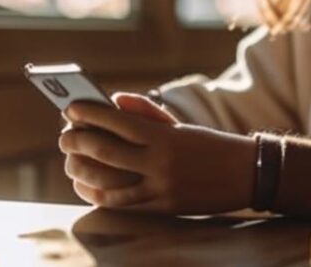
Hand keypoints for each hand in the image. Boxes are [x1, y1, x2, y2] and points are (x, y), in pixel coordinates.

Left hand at [59, 93, 256, 215]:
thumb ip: (144, 112)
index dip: (89, 115)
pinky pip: (122, 204)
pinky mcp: (162, 209)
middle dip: (77, 142)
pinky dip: (99, 194)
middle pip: (105, 151)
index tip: (70, 109)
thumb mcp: (178, 125)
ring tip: (70, 161)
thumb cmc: (207, 144)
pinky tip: (87, 186)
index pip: (117, 122)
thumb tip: (112, 102)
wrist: (246, 173)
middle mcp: (160, 162)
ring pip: (107, 182)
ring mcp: (160, 188)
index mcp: (164, 136)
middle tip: (64, 137)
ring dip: (81, 170)